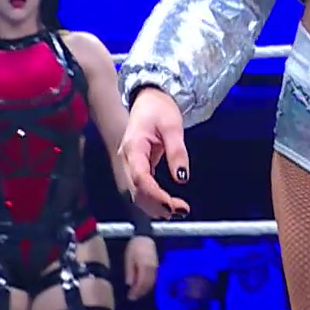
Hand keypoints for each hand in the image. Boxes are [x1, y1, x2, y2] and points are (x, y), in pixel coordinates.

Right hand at [117, 88, 190, 218]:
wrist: (148, 98)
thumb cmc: (159, 108)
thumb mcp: (172, 126)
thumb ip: (177, 151)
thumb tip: (182, 178)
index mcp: (134, 147)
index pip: (141, 178)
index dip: (155, 195)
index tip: (173, 206)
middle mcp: (128, 159)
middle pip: (136, 190)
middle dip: (156, 205)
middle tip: (180, 211)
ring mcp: (130, 163)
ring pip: (137, 192)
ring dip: (154, 205)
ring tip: (177, 210)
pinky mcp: (136, 166)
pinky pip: (141, 187)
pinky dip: (153, 199)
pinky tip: (167, 204)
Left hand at [124, 235, 158, 300]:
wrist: (145, 238)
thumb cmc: (135, 247)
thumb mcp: (128, 258)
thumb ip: (130, 272)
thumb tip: (130, 284)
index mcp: (144, 267)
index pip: (141, 283)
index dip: (136, 291)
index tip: (130, 296)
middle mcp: (152, 269)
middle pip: (147, 284)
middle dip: (140, 292)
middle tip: (133, 298)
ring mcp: (156, 268)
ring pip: (151, 283)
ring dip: (145, 290)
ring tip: (137, 294)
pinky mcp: (157, 267)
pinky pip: (154, 279)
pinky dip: (148, 285)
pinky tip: (144, 287)